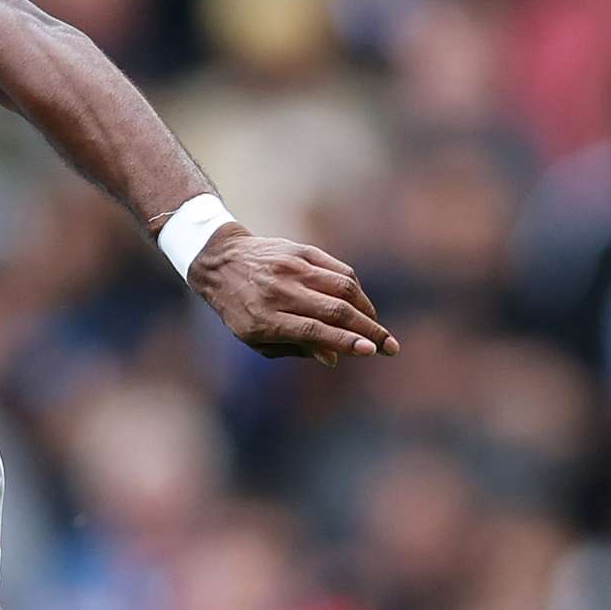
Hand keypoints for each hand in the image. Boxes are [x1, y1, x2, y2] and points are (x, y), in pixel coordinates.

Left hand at [189, 224, 397, 362]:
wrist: (220, 261)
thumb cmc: (238, 308)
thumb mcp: (255, 338)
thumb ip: (295, 347)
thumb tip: (334, 358)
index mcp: (265, 319)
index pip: (313, 331)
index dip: (345, 341)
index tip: (371, 351)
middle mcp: (280, 292)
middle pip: (335, 310)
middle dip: (369, 330)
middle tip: (390, 347)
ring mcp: (292, 269)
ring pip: (343, 287)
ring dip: (367, 310)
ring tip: (376, 327)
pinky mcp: (302, 251)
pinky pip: (339, 270)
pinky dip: (356, 289)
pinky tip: (361, 304)